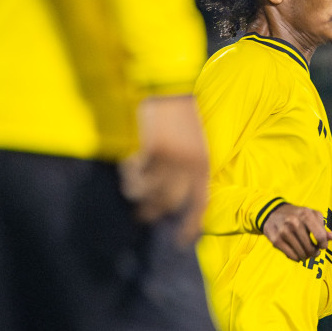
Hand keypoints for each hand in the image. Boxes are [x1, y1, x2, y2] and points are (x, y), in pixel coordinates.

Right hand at [123, 95, 210, 239]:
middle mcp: (187, 167)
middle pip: (168, 204)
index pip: (200, 205)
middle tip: (143, 217)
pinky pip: (136, 174)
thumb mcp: (197, 144)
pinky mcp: (149, 151)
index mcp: (203, 166)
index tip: (181, 242)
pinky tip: (128, 170)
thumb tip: (175, 195)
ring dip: (138, 195)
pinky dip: (130, 175)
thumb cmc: (184, 115)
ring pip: (148, 192)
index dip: (191, 227)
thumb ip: (190, 168)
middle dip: (154, 213)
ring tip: (132, 193)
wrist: (170, 88)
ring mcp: (168, 160)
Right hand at [262, 203, 331, 260]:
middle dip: (315, 252)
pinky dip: (297, 258)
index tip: (322, 246)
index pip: (320, 236)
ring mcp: (284, 232)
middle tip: (314, 252)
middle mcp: (294, 222)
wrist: (272, 213)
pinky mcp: (276, 240)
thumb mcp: (310, 215)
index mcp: (305, 214)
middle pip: (310, 248)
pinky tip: (298, 254)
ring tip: (307, 253)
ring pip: (301, 254)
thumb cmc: (296, 215)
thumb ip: (322, 227)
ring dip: (306, 256)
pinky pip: (292, 256)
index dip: (324, 244)